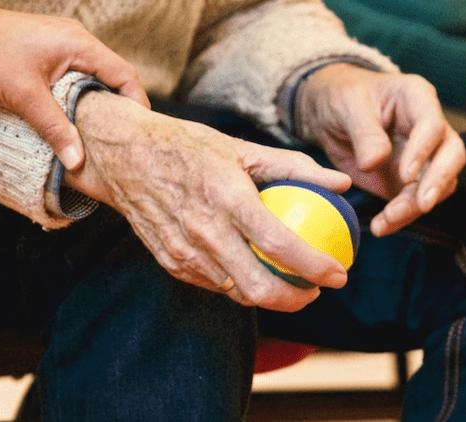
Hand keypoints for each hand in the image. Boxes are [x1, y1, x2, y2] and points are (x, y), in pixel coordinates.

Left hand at [0, 4, 150, 169]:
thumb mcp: (25, 97)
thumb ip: (55, 129)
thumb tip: (77, 161)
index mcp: (79, 44)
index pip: (124, 74)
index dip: (136, 104)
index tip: (139, 132)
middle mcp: (76, 39)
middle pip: (111, 75)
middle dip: (118, 107)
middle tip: (121, 139)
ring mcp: (61, 41)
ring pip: (91, 75)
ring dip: (95, 101)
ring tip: (97, 134)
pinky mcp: (47, 48)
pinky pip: (74, 72)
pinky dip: (78, 94)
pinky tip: (70, 116)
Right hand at [66, 91, 352, 311]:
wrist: (123, 156)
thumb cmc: (188, 147)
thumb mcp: (242, 147)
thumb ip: (295, 167)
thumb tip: (341, 183)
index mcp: (226, 197)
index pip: (279, 244)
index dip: (315, 267)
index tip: (339, 274)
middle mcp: (204, 230)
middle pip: (258, 287)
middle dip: (296, 299)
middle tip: (316, 290)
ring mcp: (184, 251)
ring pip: (236, 292)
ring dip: (269, 296)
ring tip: (291, 284)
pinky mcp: (170, 262)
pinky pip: (213, 284)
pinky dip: (238, 284)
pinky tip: (254, 273)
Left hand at [295, 63, 465, 236]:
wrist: (330, 113)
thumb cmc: (342, 97)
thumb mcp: (347, 107)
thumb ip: (364, 133)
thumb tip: (375, 163)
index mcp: (417, 98)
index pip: (433, 125)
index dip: (424, 150)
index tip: (406, 174)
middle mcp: (429, 127)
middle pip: (452, 155)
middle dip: (438, 182)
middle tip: (422, 205)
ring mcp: (425, 155)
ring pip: (438, 184)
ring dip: (416, 206)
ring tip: (387, 220)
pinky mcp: (411, 180)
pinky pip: (416, 202)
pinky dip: (401, 217)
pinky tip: (382, 226)